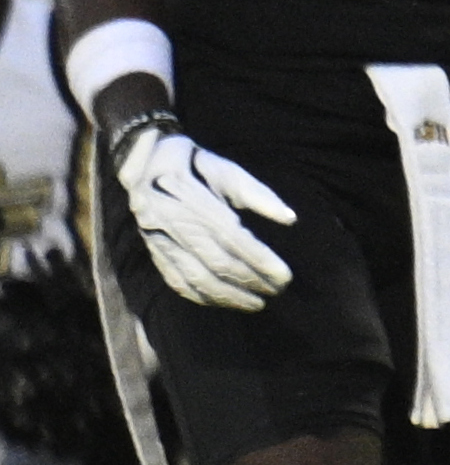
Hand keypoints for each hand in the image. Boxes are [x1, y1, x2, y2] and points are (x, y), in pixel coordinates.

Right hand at [115, 120, 295, 309]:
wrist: (143, 160)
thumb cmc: (196, 164)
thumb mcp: (226, 170)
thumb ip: (258, 194)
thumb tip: (290, 219)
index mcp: (191, 197)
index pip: (232, 238)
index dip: (260, 261)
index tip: (285, 277)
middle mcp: (171, 221)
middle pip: (215, 262)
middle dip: (250, 281)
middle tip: (277, 291)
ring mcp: (157, 238)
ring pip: (195, 278)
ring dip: (228, 296)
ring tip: (257, 303)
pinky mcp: (152, 250)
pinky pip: (176, 280)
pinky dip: (202, 297)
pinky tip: (225, 302)